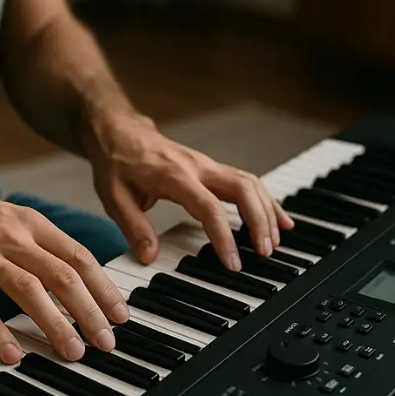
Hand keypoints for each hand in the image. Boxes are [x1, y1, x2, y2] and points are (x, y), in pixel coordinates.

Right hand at [0, 188, 128, 363]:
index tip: (120, 315)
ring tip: (73, 352)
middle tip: (106, 342)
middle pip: (62, 275)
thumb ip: (45, 247)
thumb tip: (83, 279)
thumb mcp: (12, 222)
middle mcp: (12, 236)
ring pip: (28, 291)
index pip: (78, 256)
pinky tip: (13, 355)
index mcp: (31, 223)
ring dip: (55, 324)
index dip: (103, 288)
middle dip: (89, 311)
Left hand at [90, 114, 294, 267]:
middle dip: (259, 221)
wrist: (119, 132)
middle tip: (265, 252)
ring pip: (250, 183)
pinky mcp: (212, 168)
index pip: (209, 208)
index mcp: (175, 176)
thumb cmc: (117, 164)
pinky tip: (280, 219)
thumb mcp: (114, 197)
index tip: (234, 263)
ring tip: (276, 242)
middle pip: (242, 189)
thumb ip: (133, 227)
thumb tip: (150, 257)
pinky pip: (247, 182)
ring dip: (267, 211)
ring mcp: (208, 165)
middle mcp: (198, 167)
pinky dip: (266, 200)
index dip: (225, 237)